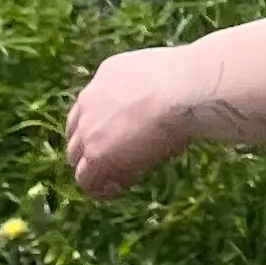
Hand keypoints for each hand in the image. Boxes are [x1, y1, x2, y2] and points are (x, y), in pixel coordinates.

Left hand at [64, 46, 198, 198]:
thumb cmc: (189, 82)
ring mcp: (89, 128)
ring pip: (76, 156)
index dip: (99, 124)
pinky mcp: (96, 153)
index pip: (91, 104)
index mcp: (108, 74)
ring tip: (114, 181)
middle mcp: (90, 99)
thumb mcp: (162, 79)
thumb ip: (148, 94)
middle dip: (89, 147)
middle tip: (112, 161)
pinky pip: (87, 178)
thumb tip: (159, 110)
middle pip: (76, 131)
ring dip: (92, 169)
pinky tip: (116, 190)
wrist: (184, 90)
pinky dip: (98, 187)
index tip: (116, 136)